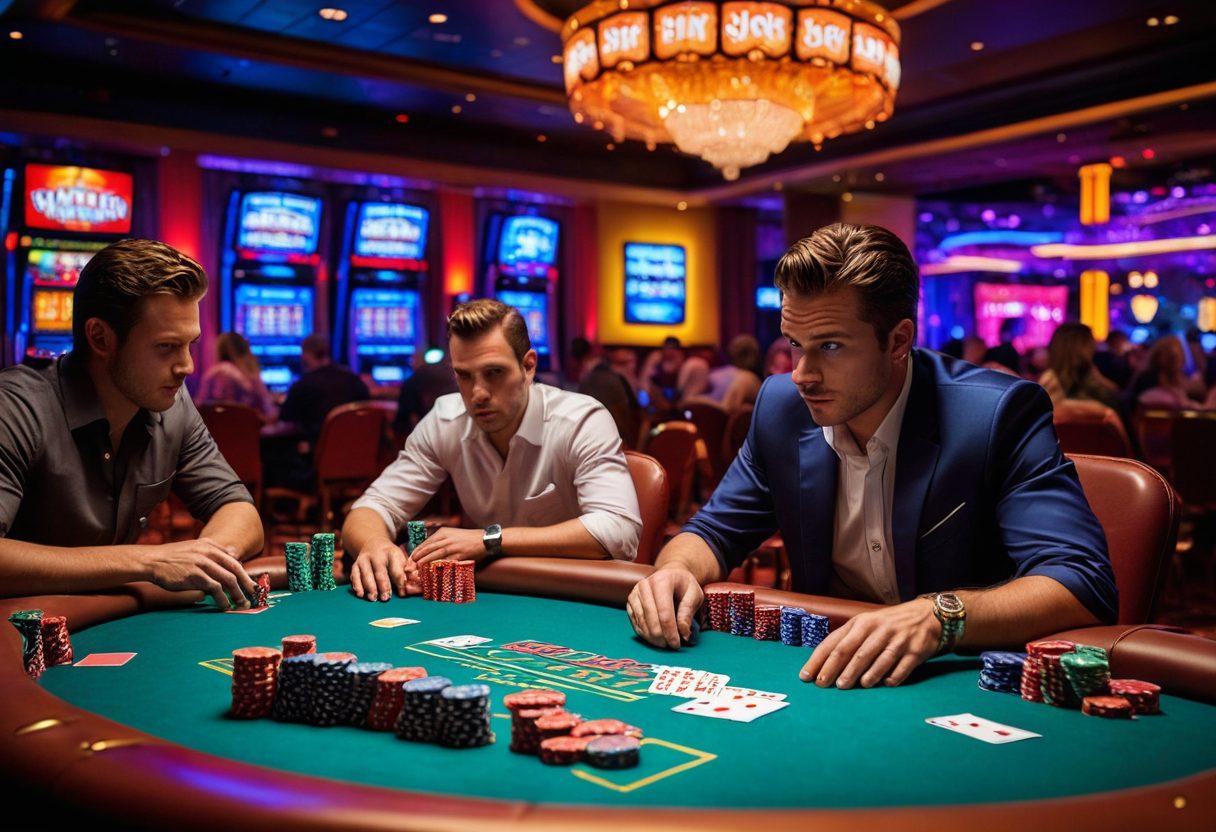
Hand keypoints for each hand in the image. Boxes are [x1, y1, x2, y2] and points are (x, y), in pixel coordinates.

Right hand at [142, 538, 256, 610]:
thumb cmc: (172, 558)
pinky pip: (215, 588)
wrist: (151, 561)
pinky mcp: (195, 575)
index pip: (233, 561)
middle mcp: (208, 552)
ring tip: (242, 604)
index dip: (244, 574)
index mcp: (210, 546)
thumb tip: (231, 558)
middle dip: (246, 584)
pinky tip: (225, 606)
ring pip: (228, 580)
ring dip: (237, 594)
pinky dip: (222, 599)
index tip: (251, 585)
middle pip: (235, 570)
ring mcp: (202, 563)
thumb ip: (211, 553)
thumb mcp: (194, 548)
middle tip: (254, 595)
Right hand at [350, 539, 413, 600]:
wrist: (374, 544)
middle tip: (385, 598)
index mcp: (391, 552)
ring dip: (370, 587)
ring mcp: (364, 559)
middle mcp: (376, 554)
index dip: (399, 582)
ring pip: (366, 574)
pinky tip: (361, 594)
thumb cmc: (391, 557)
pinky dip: (357, 585)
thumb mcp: (401, 559)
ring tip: (373, 598)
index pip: (396, 569)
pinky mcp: (355, 564)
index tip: (402, 594)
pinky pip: (355, 575)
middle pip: (380, 572)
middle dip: (383, 586)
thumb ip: (405, 572)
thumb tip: (409, 587)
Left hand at [409, 527, 488, 565]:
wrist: (483, 539)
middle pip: (428, 548)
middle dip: (418, 556)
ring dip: (425, 561)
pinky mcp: (459, 555)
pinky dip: (438, 565)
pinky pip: (446, 561)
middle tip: (411, 564)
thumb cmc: (467, 537)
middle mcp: (446, 538)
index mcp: (443, 532)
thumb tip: (428, 549)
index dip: (417, 550)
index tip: (411, 557)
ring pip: (435, 554)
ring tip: (418, 567)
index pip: (426, 542)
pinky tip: (432, 570)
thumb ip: (440, 539)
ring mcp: (453, 547)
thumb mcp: (452, 533)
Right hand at [626, 566, 702, 648]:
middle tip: (670, 646)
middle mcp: (645, 585)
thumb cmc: (684, 586)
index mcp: (662, 580)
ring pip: (641, 620)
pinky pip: (635, 621)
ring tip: (663, 644)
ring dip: (652, 637)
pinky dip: (644, 633)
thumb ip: (688, 612)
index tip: (676, 644)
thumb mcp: (694, 595)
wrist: (671, 576)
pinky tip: (654, 639)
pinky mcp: (630, 602)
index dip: (670, 630)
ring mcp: (635, 593)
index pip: (664, 611)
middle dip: (660, 635)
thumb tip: (683, 633)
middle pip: (650, 616)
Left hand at [800, 598, 940, 688]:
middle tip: (825, 685)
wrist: (927, 616)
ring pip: (876, 660)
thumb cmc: (888, 625)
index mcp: (861, 623)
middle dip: (836, 670)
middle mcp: (877, 630)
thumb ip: (847, 641)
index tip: (806, 677)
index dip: (819, 661)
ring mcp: (897, 640)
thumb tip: (824, 665)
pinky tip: (884, 684)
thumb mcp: (866, 624)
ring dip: (861, 675)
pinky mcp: (915, 651)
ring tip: (848, 686)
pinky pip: (901, 668)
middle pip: (852, 652)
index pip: (835, 643)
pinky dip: (891, 677)